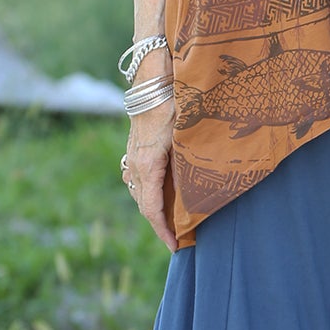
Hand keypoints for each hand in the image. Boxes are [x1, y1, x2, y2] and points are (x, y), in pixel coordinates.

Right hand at [122, 99, 176, 250]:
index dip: (162, 230)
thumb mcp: (184, 136)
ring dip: (152, 210)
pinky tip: (157, 196)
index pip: (152, 208)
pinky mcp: (133, 150)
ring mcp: (131, 157)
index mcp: (148, 165)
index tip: (174, 246)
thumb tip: (198, 189)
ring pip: (139, 193)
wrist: (151, 84)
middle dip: (159, 225)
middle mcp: (136, 165)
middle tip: (176, 240)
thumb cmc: (172, 106)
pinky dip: (147, 194)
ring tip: (169, 223)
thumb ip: (187, 162)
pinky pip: (136, 180)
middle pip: (144, 205)